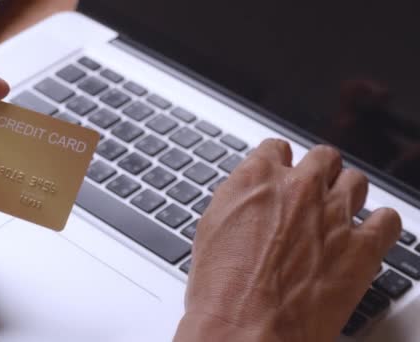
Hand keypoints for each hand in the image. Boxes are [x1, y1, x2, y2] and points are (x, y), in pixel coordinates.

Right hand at [174, 139, 400, 340]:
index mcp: (256, 179)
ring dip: (346, 195)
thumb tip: (248, 200)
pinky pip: (388, 220)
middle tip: (312, 194)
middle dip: (318, 173)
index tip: (282, 175)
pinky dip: (379, 226)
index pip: (276, 148)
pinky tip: (366, 237)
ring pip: (356, 181)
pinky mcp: (362, 247)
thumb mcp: (211, 230)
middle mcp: (298, 188)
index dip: (280, 164)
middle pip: (323, 157)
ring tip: (338, 216)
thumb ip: (238, 203)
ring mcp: (333, 214)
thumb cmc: (221, 289)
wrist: (245, 329)